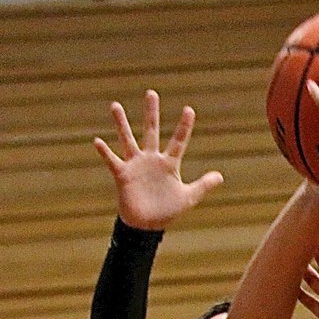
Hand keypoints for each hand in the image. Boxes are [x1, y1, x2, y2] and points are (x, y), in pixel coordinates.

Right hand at [93, 89, 222, 230]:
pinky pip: (112, 161)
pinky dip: (105, 152)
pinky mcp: (123, 175)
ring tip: (115, 105)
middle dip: (151, 113)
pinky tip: (98, 141)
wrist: (147, 226)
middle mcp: (151, 159)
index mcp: (168, 164)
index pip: (178, 141)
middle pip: (151, 131)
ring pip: (128, 140)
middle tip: (152, 92)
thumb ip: (203, 185)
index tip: (189, 109)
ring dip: (122, 124)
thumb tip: (220, 177)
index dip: (184, 127)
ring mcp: (136, 165)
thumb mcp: (188, 198)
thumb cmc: (167, 211)